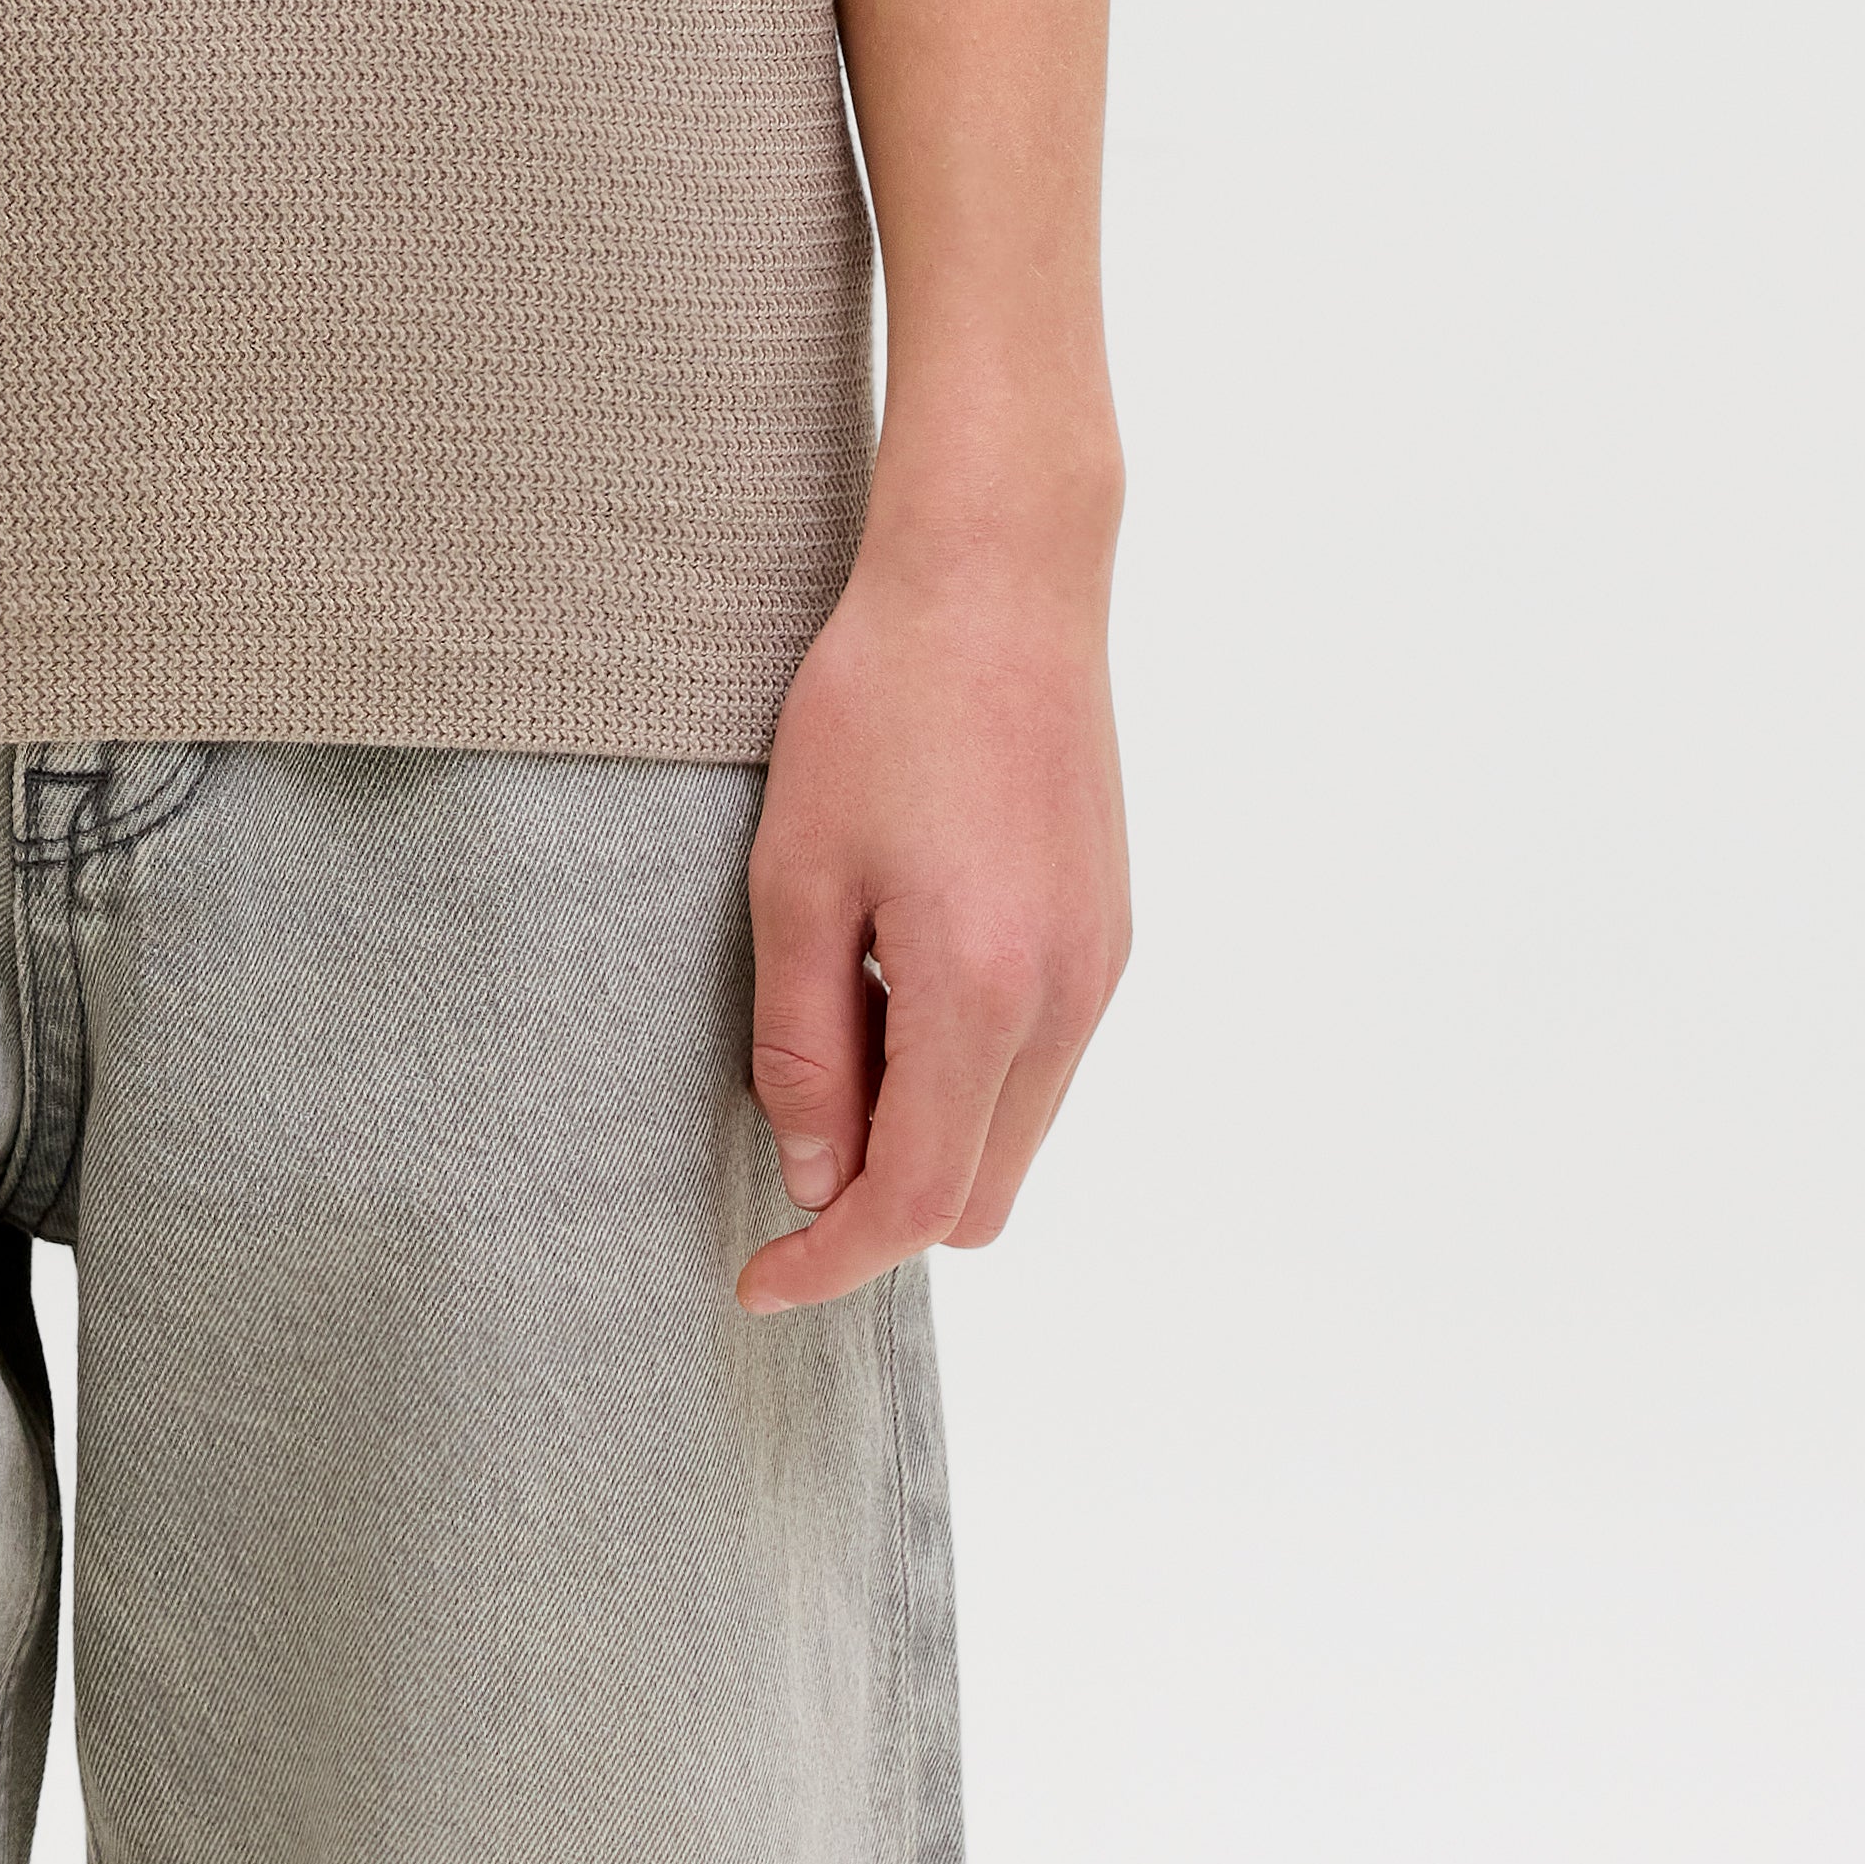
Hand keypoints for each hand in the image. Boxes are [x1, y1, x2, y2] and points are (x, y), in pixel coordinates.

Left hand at [736, 509, 1129, 1314]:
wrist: (999, 582)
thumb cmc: (877, 708)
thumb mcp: (797, 875)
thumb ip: (804, 1043)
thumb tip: (816, 1175)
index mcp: (981, 994)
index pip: (914, 1201)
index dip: (830, 1261)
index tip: (756, 1281)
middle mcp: (1065, 1002)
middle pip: (978, 1195)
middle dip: (879, 1202)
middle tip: (785, 1134)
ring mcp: (1101, 970)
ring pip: (1014, 1134)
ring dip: (925, 1129)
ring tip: (838, 1012)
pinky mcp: (1109, 935)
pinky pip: (1039, 1064)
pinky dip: (965, 1069)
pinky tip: (896, 971)